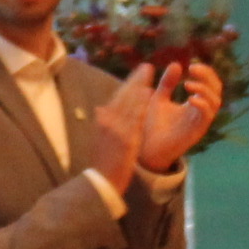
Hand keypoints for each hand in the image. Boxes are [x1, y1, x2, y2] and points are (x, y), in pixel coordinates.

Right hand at [86, 63, 158, 192]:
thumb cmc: (102, 163)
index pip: (117, 98)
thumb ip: (103, 123)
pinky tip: (148, 93)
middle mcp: (108, 122)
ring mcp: (116, 129)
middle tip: (146, 66)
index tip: (137, 74)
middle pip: (123, 95)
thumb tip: (100, 108)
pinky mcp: (126, 139)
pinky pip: (135, 118)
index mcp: (102, 121)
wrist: (100, 182)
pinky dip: (140, 103)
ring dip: (139, 85)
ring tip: (149, 72)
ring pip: (130, 102)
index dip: (128, 85)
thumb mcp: (99, 139)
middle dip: (135, 79)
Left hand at [136, 59, 224, 173]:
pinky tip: (190, 98)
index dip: (205, 72)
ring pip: (215, 102)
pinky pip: (207, 116)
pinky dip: (202, 104)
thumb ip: (167, 83)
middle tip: (193, 69)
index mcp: (194, 103)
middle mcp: (200, 112)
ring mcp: (200, 122)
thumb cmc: (152, 125)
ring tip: (188, 84)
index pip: (209, 83)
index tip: (192, 65)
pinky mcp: (196, 132)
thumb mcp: (159, 98)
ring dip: (205, 89)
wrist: (145, 148)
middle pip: (216, 90)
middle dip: (208, 77)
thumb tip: (176, 64)